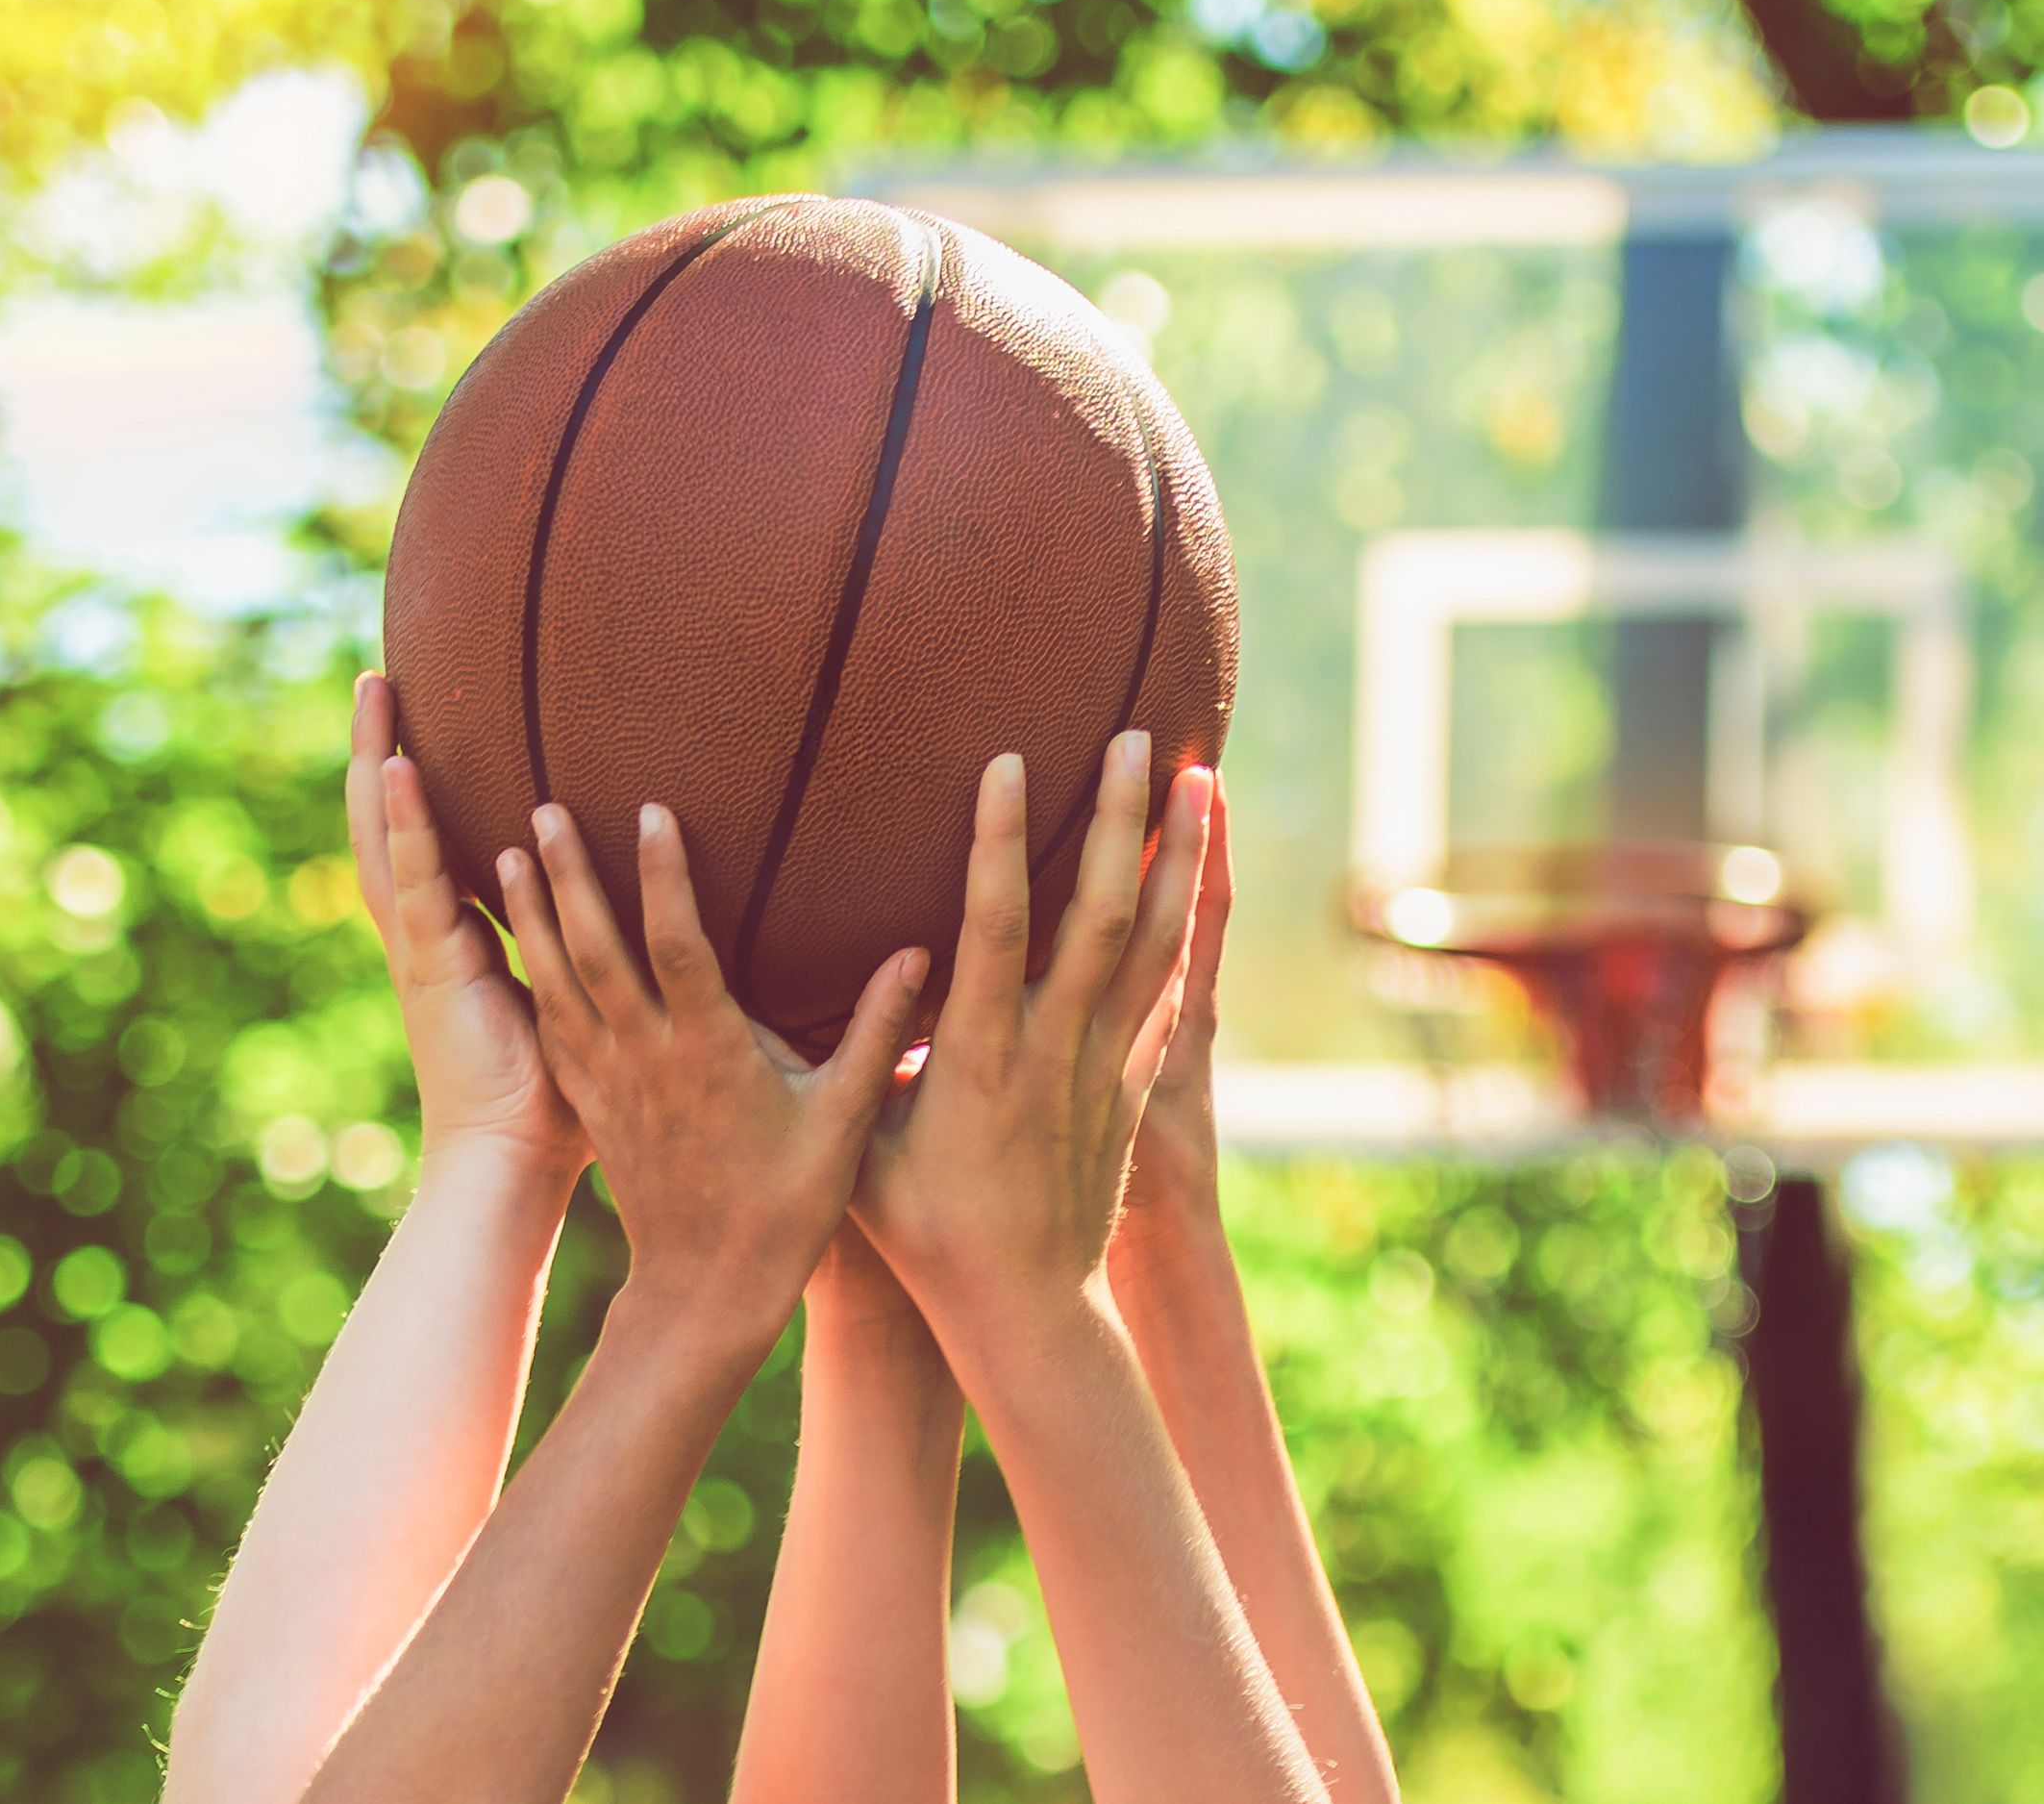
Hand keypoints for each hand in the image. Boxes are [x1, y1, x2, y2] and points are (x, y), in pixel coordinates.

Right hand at [344, 674, 584, 1177]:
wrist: (517, 1171)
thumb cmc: (563, 1111)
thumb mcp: (581, 1014)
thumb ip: (603, 961)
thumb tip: (666, 925)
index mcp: (453, 948)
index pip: (429, 850)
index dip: (422, 791)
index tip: (425, 729)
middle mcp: (426, 939)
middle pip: (389, 827)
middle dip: (380, 753)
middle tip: (380, 677)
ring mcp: (421, 951)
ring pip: (385, 838)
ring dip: (375, 762)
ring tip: (375, 685)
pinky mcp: (432, 968)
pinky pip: (415, 881)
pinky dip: (404, 822)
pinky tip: (397, 764)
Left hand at [493, 797, 923, 1330]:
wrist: (707, 1292)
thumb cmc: (787, 1207)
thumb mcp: (844, 1120)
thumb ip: (877, 1034)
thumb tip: (916, 955)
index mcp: (710, 1053)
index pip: (678, 945)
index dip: (663, 876)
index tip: (651, 811)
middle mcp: (647, 1058)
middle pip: (595, 950)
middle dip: (566, 875)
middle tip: (541, 805)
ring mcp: (609, 1081)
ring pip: (558, 982)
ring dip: (530, 915)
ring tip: (502, 851)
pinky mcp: (590, 1105)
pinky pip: (550, 1028)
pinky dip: (530, 977)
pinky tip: (518, 942)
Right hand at [856, 732, 1217, 1319]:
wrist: (1027, 1310)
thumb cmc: (922, 1233)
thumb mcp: (861, 1146)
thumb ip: (858, 1056)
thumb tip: (841, 969)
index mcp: (978, 1058)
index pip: (996, 928)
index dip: (1004, 843)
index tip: (1012, 764)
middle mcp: (1054, 1050)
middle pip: (1101, 916)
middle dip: (1121, 820)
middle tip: (1135, 734)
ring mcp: (1107, 1065)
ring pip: (1158, 943)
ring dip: (1181, 854)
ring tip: (1200, 772)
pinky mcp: (1137, 1084)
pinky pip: (1174, 987)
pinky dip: (1192, 920)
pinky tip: (1202, 869)